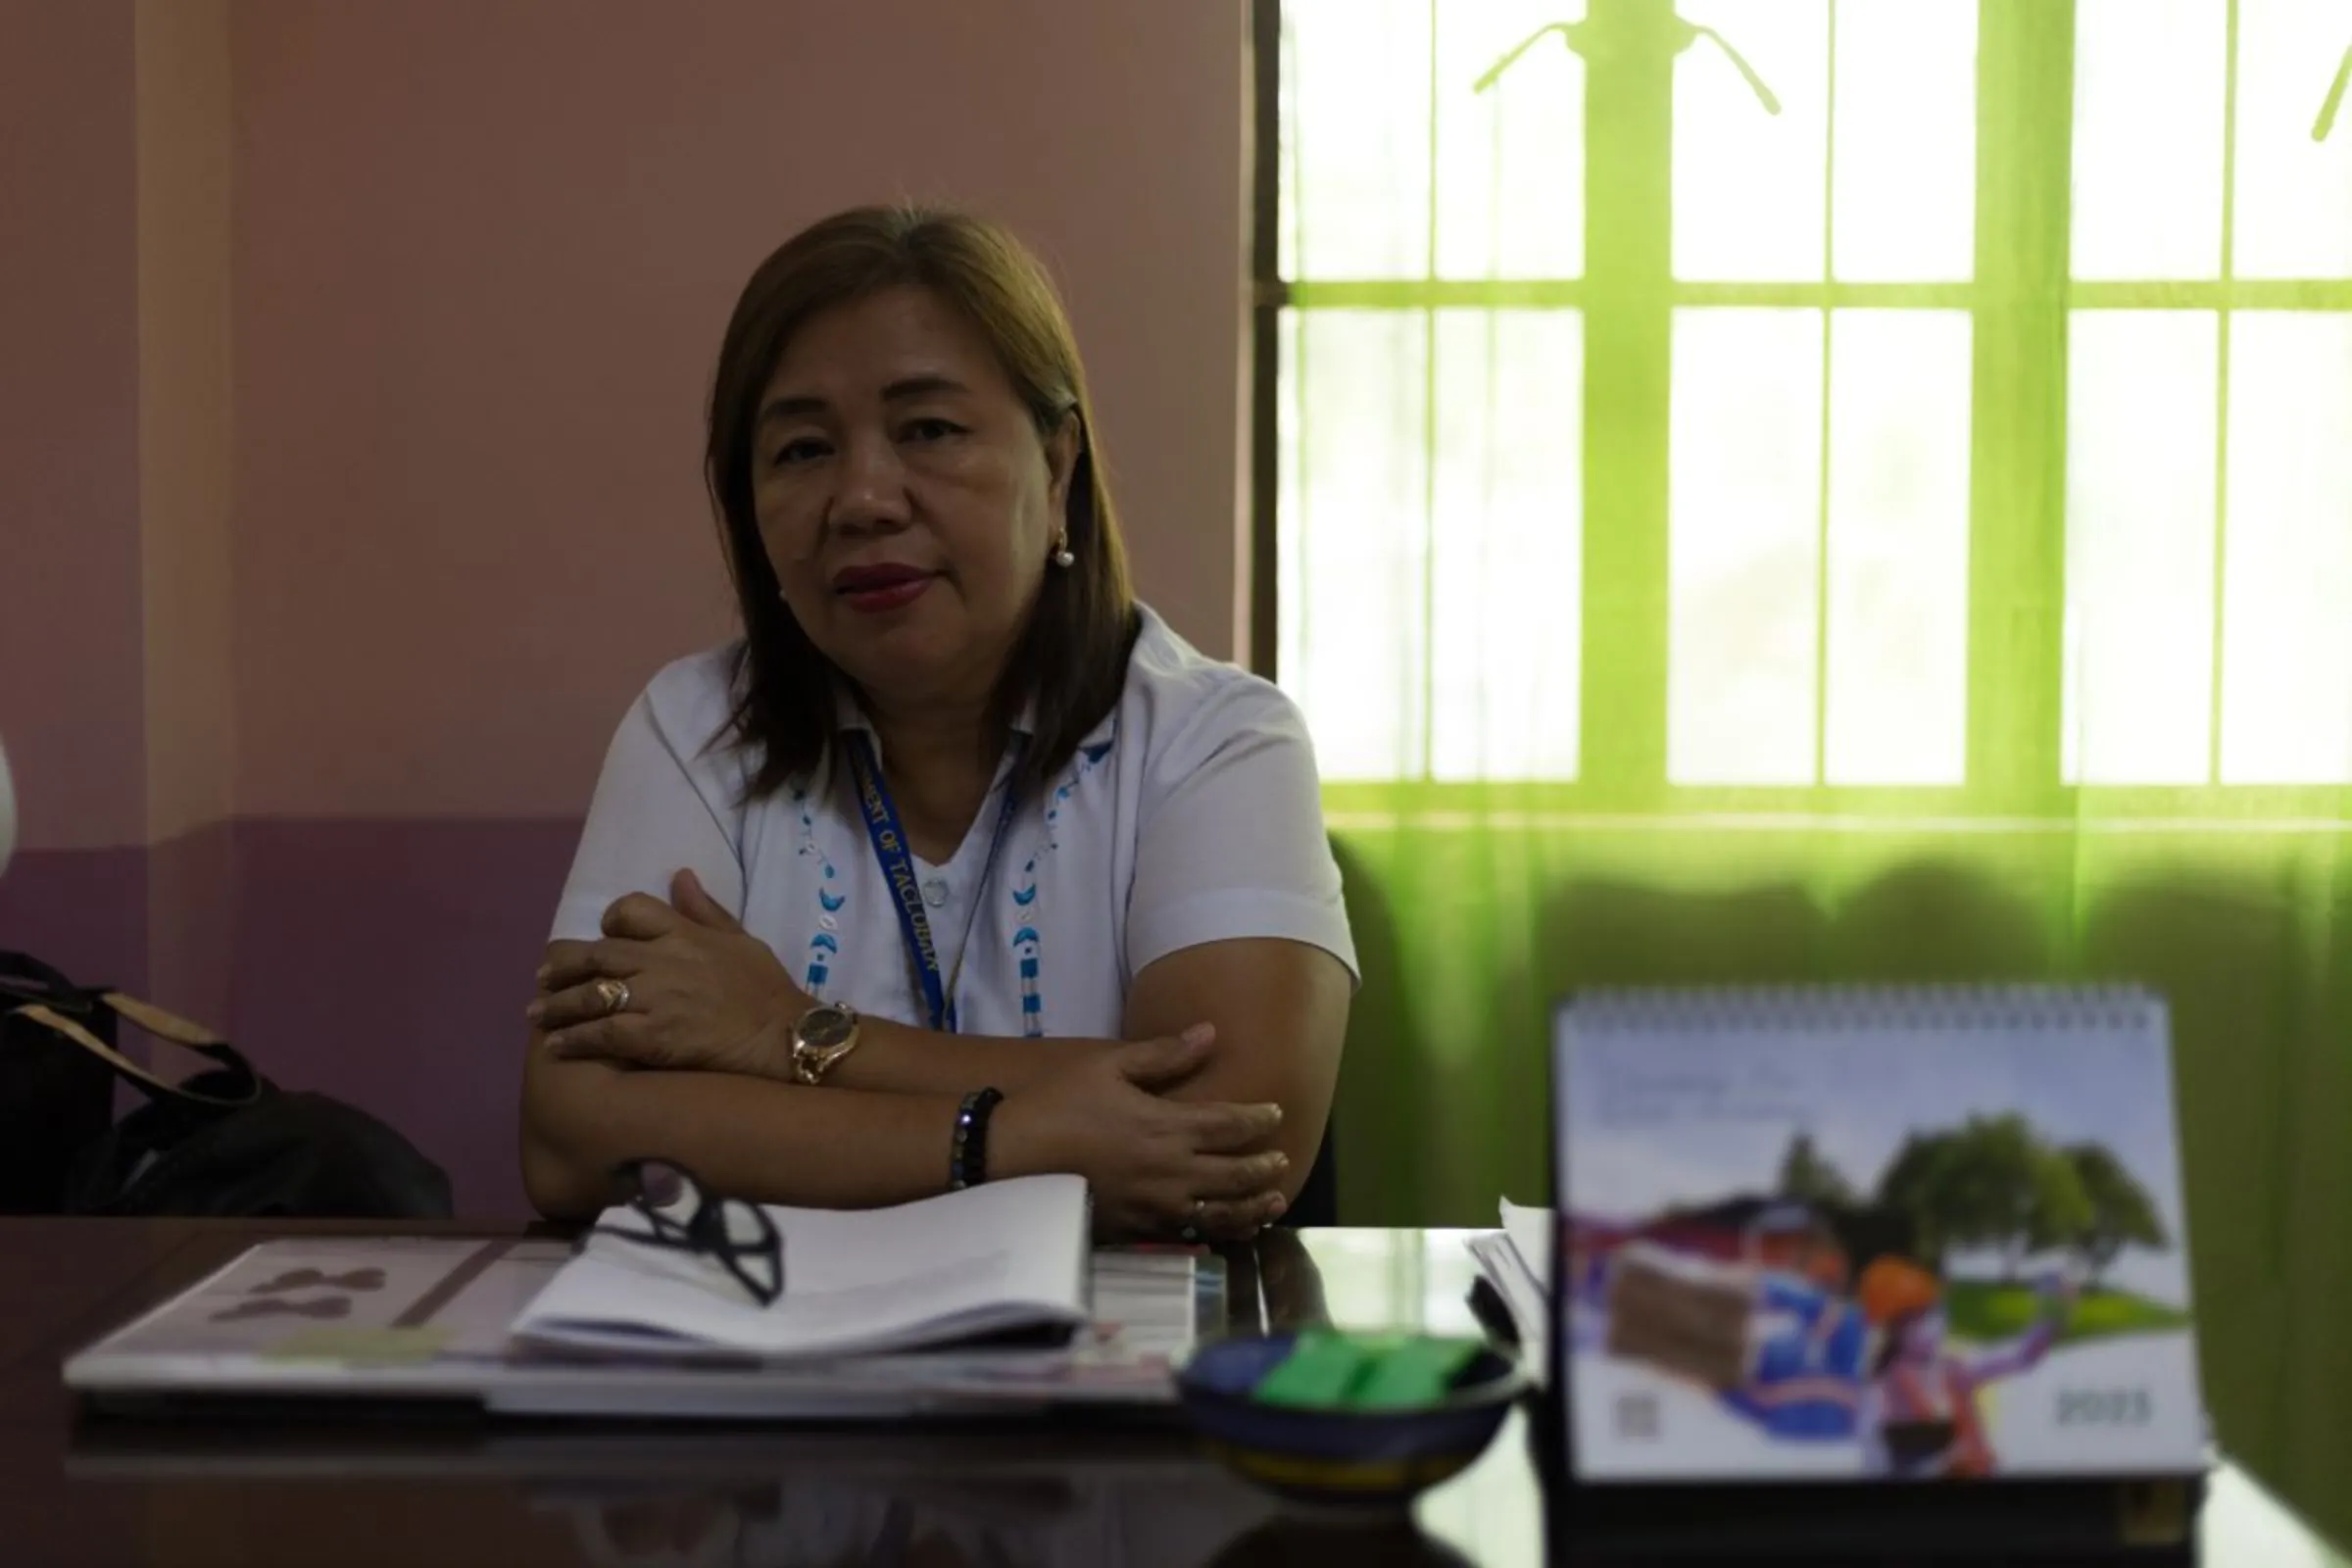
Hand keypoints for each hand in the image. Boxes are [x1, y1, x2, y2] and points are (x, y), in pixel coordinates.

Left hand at [530, 870, 803, 1078]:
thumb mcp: (741, 939)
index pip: (630, 910)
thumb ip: (705, 910)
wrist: (786, 1037)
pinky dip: (575, 1040)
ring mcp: (657, 998)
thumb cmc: (767, 990)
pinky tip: (558, 1047)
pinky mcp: (654, 1036)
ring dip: (558, 1006)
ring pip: (591, 995)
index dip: (608, 924)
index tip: (600, 940)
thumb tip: (679, 874)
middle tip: (541, 979)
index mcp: (683, 933)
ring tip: (537, 1016)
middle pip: (597, 954)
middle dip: (563, 967)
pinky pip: (602, 1034)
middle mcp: (663, 960)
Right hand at [991, 1025, 1289, 1242]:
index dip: (1259, 1119)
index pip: (1231, 1124)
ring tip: (1273, 1202)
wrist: (1012, 1158)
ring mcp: (1155, 1206)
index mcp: (1166, 1127)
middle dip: (1265, 1167)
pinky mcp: (1137, 1230)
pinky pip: (1188, 1235)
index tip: (1276, 1113)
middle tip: (1283, 1161)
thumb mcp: (1108, 1066)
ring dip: (1252, 1207)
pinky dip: (1217, 1232)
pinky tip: (1227, 1230)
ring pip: (1220, 1212)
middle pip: (1235, 1174)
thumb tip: (1210, 1033)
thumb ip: (1164, 1055)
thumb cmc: (1059, 1104)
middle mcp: (1170, 1171)